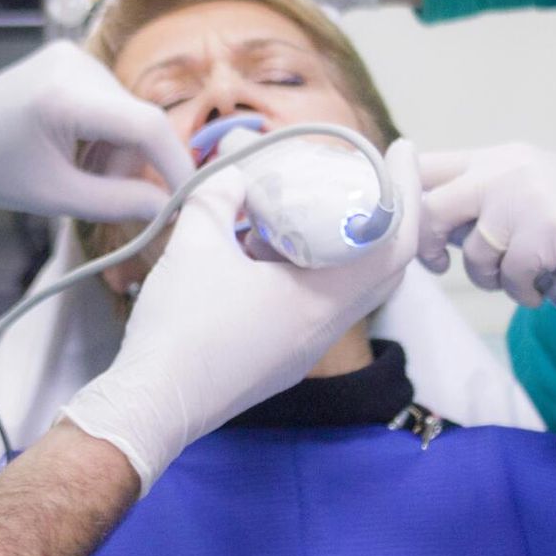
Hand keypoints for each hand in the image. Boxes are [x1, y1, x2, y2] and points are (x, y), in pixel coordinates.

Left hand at [0, 42, 191, 221]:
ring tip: (80, 173)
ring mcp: (75, 56)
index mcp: (64, 97)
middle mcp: (75, 65)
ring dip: (118, 151)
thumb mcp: (55, 197)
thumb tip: (169, 209)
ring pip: (128, 114)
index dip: (175, 164)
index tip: (189, 198)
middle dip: (133, 165)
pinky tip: (76, 149)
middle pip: (138, 122)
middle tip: (104, 195)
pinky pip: (112, 102)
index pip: (146, 125)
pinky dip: (106, 133)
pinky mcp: (74, 58)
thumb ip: (117, 204)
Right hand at [61, 141, 422, 491]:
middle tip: (364, 176)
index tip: (400, 150)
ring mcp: (303, 350)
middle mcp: (323, 330)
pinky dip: (307, 270)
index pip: (394, 244)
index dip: (405, 192)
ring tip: (305, 205)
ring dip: (336, 244)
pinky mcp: (280, 360)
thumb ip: (219, 195)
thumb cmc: (179, 328)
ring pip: (344, 287)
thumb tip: (234, 175)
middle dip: (378, 216)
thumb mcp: (195, 243)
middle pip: (379, 267)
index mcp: (320, 303)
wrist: (150, 405)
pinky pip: (313, 305)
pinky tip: (264, 247)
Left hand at [417, 144, 555, 307]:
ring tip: (528, 277)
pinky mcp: (547, 228)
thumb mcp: (535, 193)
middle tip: (444, 264)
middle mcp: (505, 169)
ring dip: (495, 278)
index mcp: (499, 157)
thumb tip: (435, 232)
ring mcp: (525, 197)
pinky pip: (512, 276)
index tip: (423, 240)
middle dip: (428, 245)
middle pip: (428, 207)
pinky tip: (550, 285)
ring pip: (472, 251)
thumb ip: (488, 202)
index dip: (408, 206)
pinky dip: (528, 292)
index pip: (425, 167)